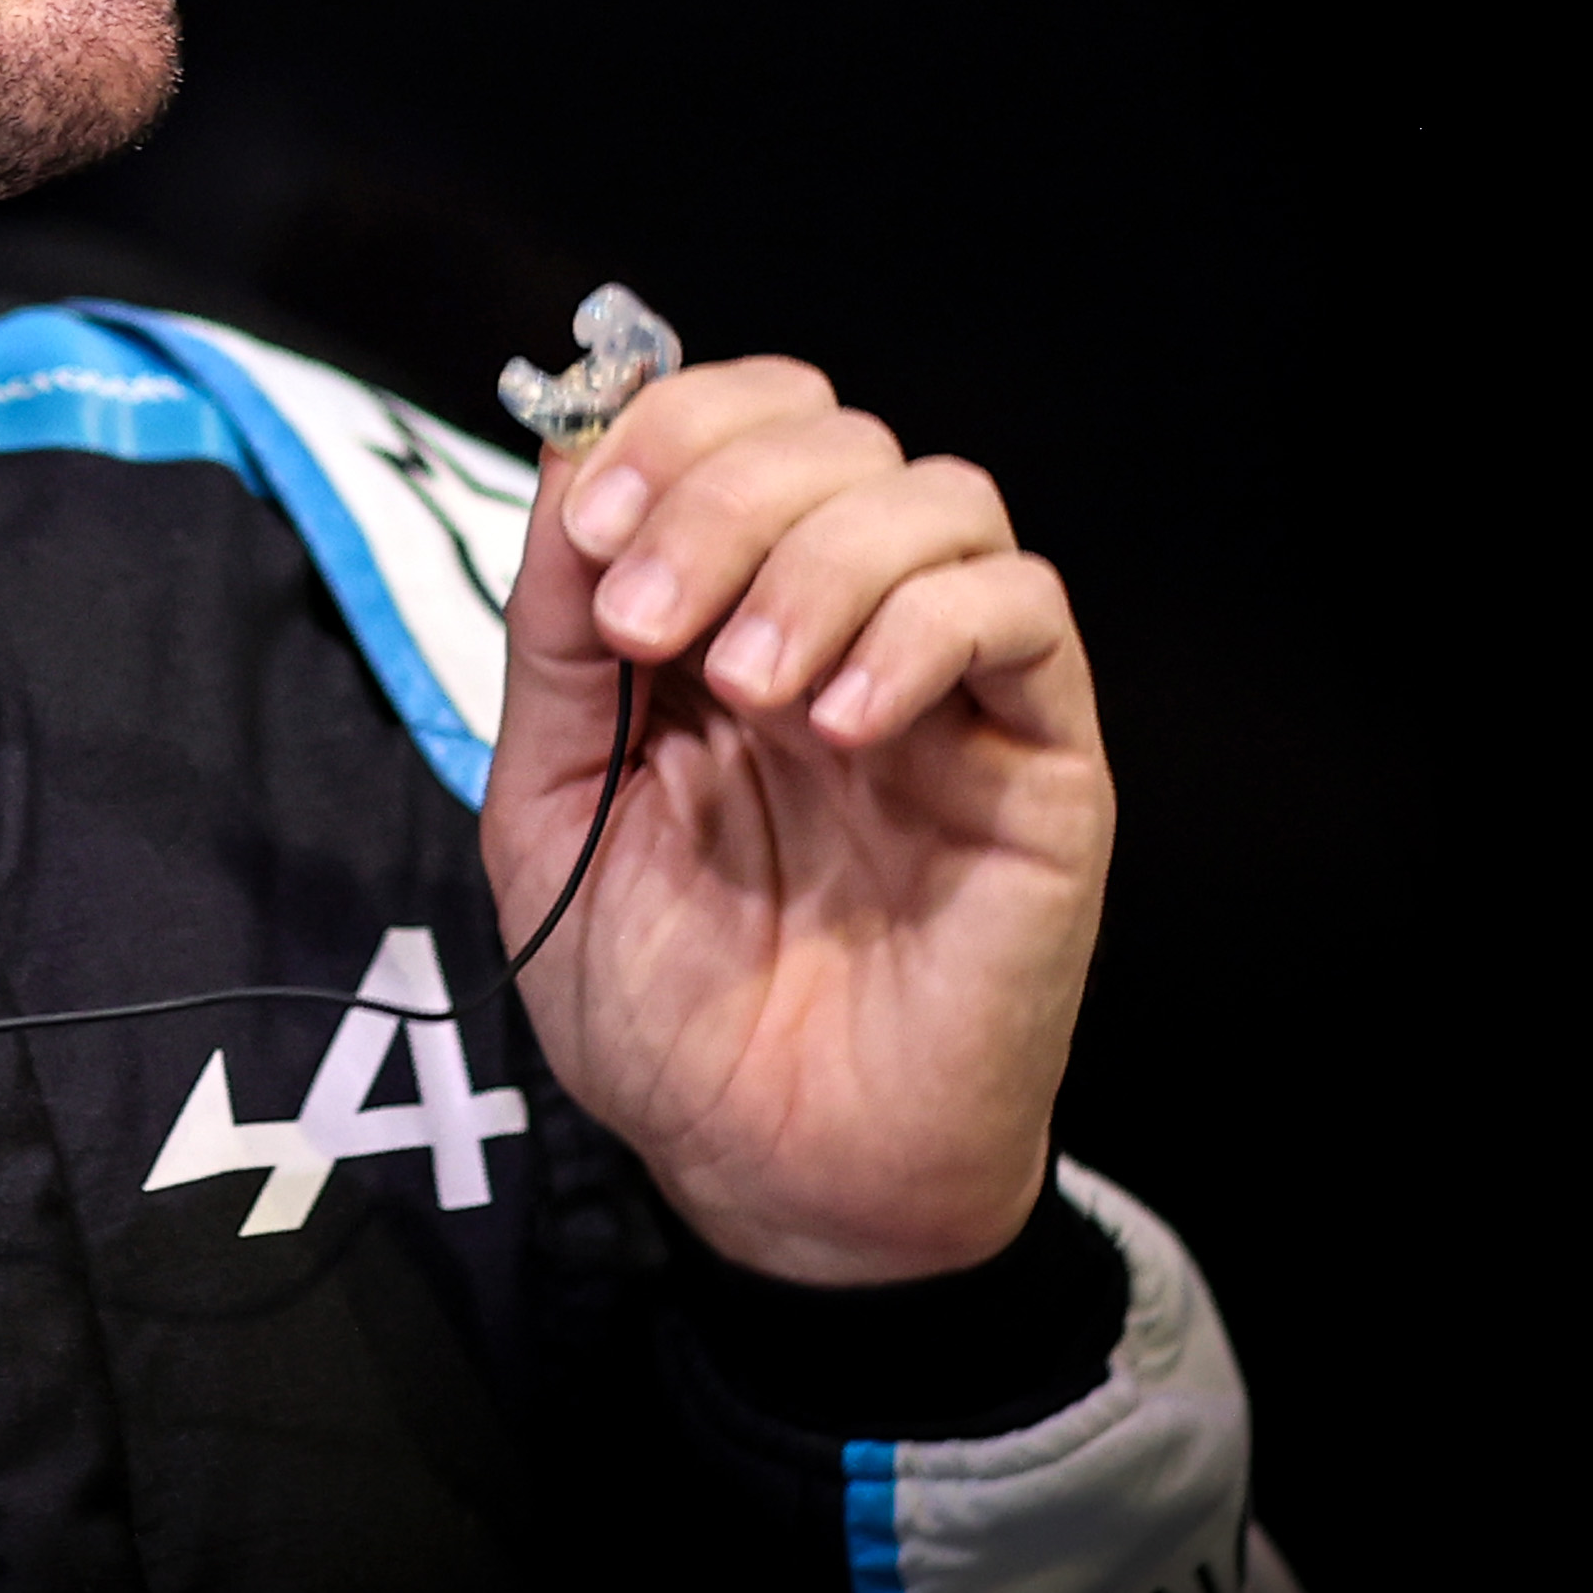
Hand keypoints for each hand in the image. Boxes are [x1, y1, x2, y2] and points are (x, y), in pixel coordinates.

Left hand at [479, 355, 1111, 1284]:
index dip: (667, 427)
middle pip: (834, 433)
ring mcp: (952, 685)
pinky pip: (1023, 612)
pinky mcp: (1043, 758)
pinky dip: (922, 631)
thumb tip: (568, 459)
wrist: (768, 1171)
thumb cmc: (663, 1006)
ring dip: (819, 559)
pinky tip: (838, 727)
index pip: (740, 421)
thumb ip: (554, 638)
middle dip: (721, 494)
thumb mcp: (549, 804)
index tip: (594, 526)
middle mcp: (846, 623)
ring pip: (939, 495)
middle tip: (647, 621)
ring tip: (745, 692)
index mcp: (727, 611)